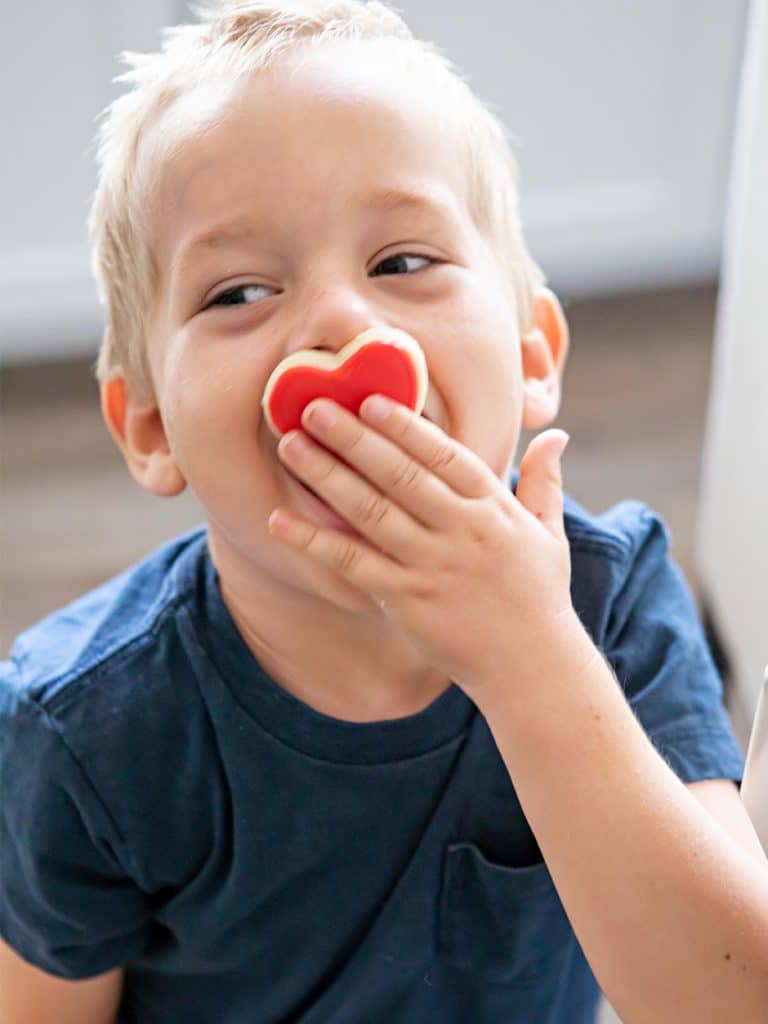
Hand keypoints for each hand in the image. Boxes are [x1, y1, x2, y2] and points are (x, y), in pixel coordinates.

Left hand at [269, 394, 583, 698]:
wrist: (534, 668)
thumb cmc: (539, 597)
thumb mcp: (549, 534)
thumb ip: (544, 481)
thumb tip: (557, 434)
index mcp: (494, 507)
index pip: (444, 454)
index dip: (405, 424)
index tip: (369, 398)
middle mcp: (462, 530)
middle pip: (400, 473)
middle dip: (354, 437)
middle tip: (313, 406)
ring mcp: (432, 565)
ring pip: (371, 510)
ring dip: (328, 475)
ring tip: (292, 445)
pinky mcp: (407, 600)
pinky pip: (353, 563)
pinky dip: (314, 540)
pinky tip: (280, 520)